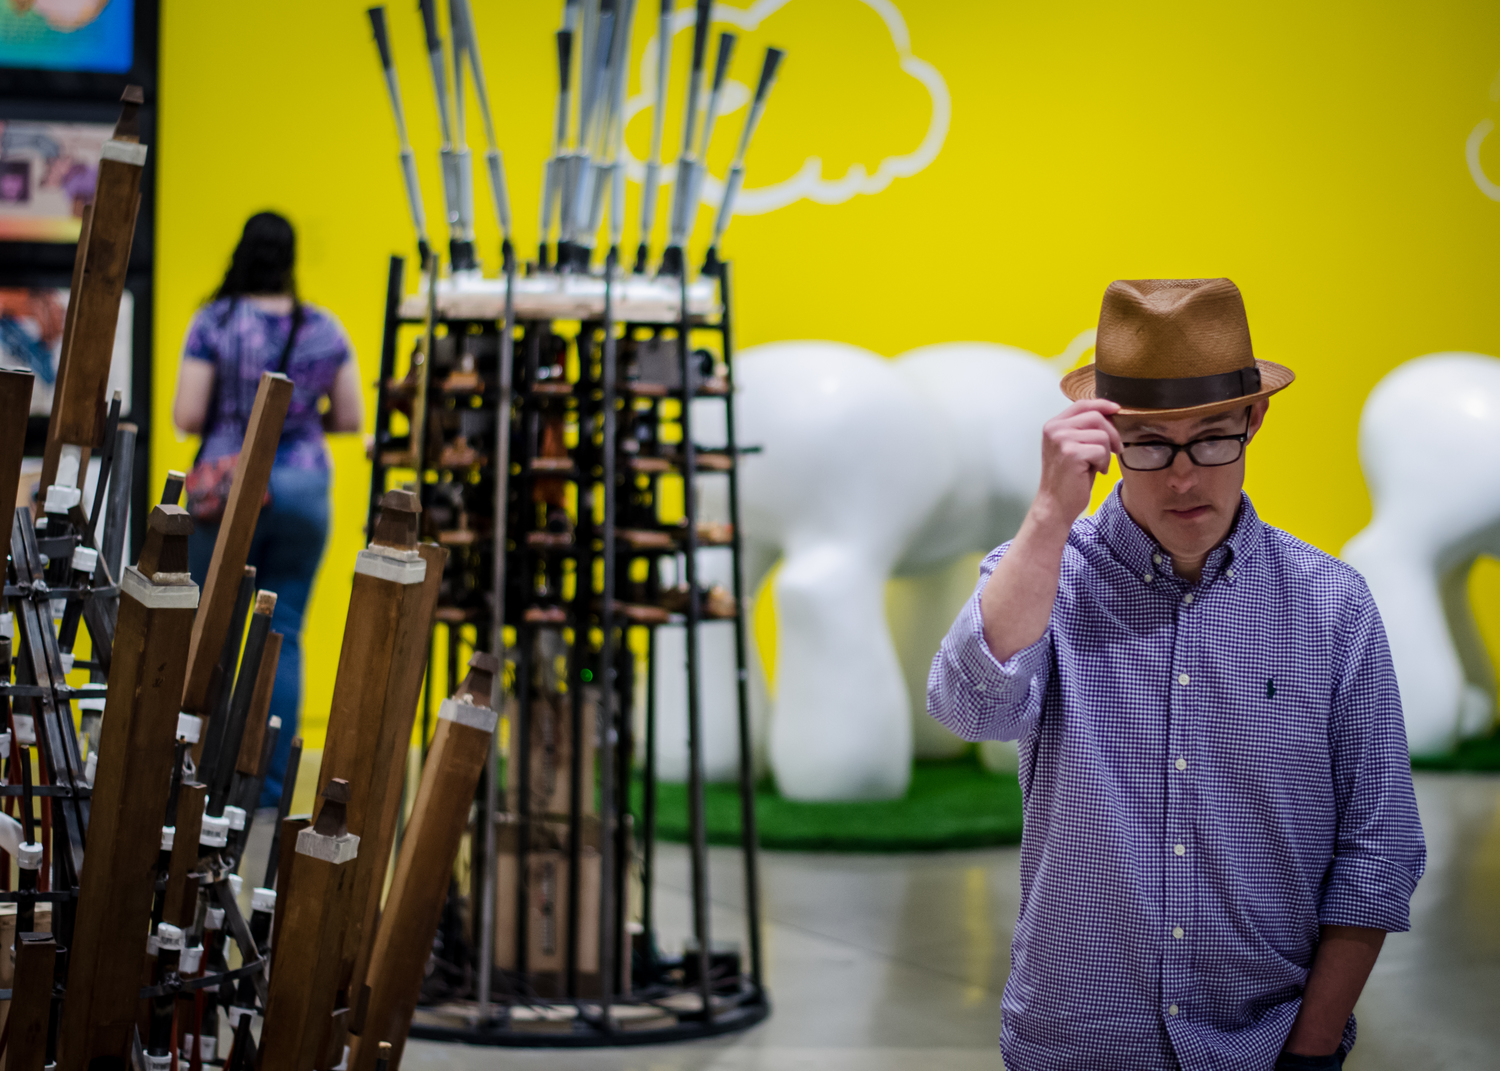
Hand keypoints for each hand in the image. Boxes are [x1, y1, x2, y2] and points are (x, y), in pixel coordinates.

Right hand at [1034, 399, 1122, 523]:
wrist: (1055, 504)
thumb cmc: (1068, 478)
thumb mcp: (1072, 447)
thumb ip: (1083, 429)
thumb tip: (1110, 414)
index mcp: (1053, 425)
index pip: (1082, 404)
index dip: (1102, 404)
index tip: (1117, 409)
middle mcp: (1055, 429)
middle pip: (1096, 416)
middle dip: (1112, 433)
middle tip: (1116, 450)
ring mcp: (1061, 440)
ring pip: (1101, 435)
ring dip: (1107, 452)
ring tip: (1099, 465)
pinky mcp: (1071, 454)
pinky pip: (1101, 450)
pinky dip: (1104, 463)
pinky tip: (1096, 472)